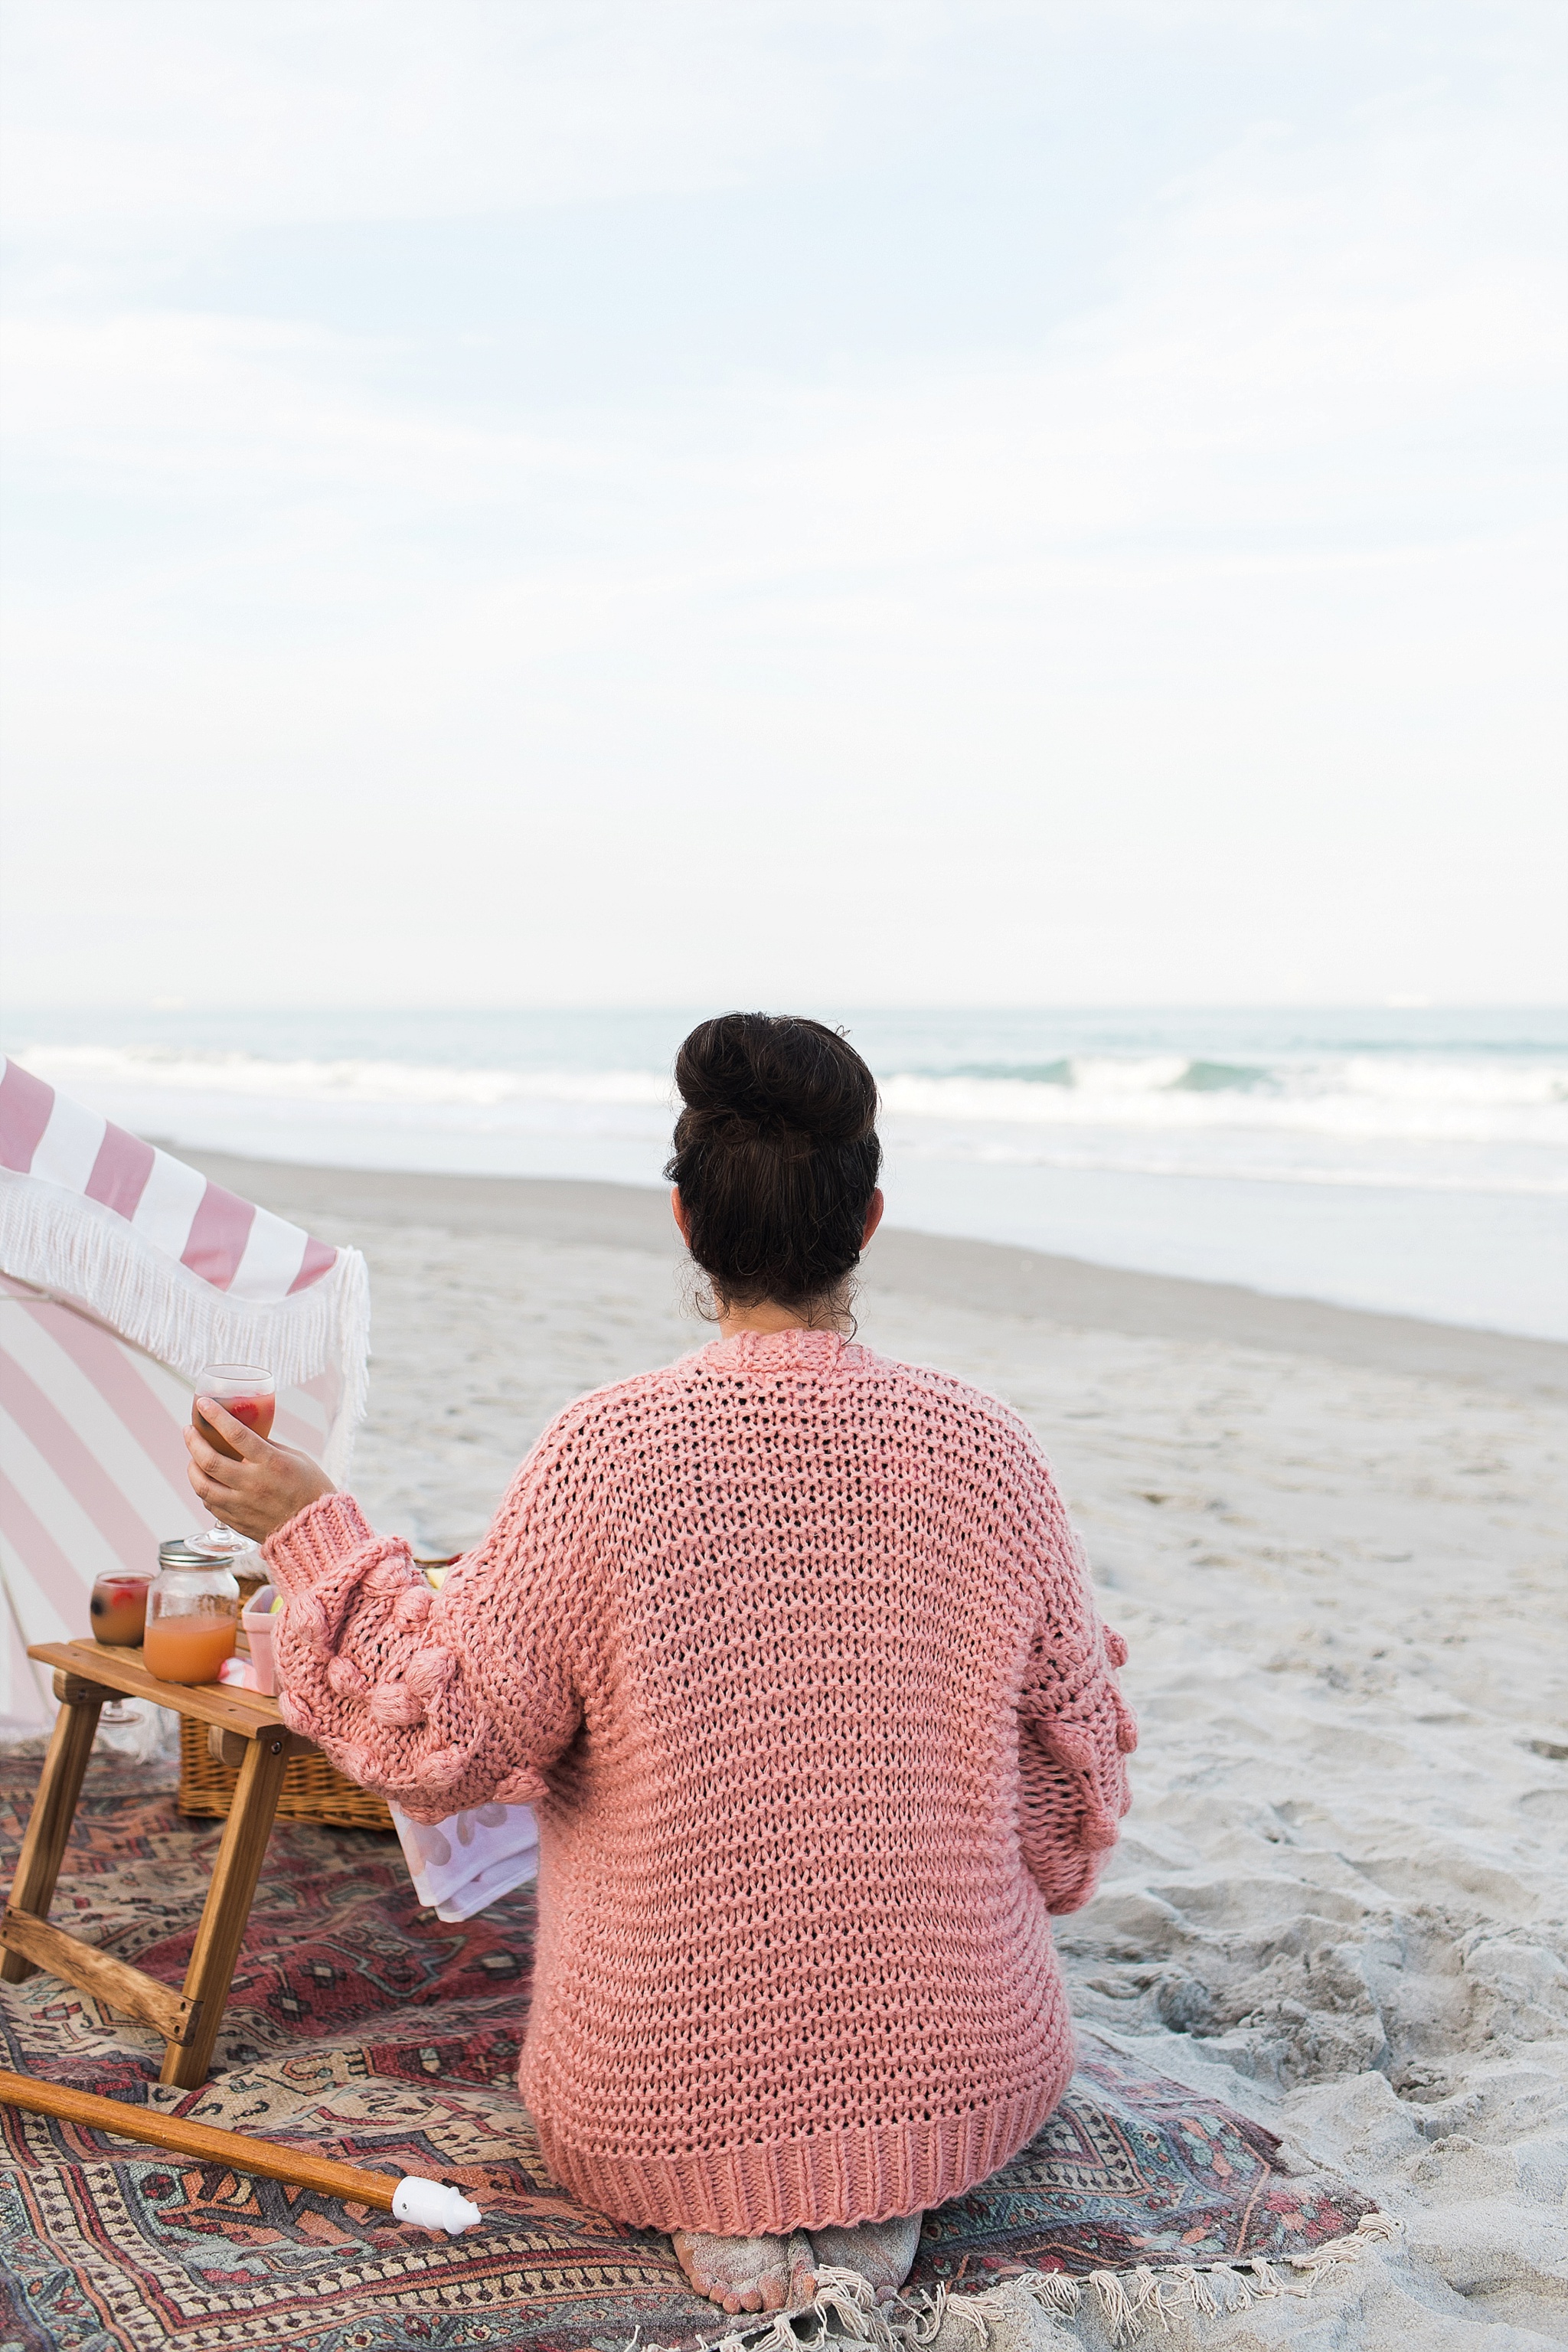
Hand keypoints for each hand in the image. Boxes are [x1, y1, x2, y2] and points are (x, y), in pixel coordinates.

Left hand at [184, 1396, 335, 1541]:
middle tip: (188, 1430)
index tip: (203, 1404)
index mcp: (271, 1463)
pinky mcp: (236, 1521)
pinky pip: (209, 1503)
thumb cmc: (311, 1489)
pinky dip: (204, 1489)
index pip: (236, 1434)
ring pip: (202, 1485)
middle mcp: (253, 1484)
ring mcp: (242, 1505)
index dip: (216, 1416)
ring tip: (192, 1458)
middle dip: (193, 1441)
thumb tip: (246, 1434)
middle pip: (210, 1460)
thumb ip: (269, 1447)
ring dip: (191, 1467)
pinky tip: (206, 1481)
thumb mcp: (297, 1458)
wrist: (316, 1530)